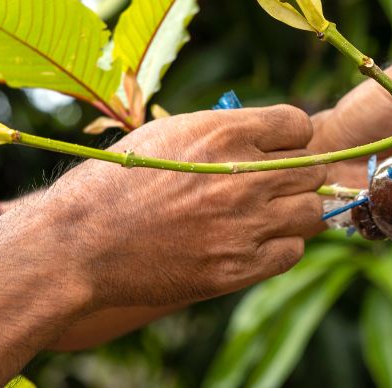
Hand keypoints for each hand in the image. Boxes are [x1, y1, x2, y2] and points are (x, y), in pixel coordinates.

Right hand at [47, 105, 325, 309]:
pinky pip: (292, 251)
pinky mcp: (238, 267)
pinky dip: (280, 246)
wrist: (80, 242)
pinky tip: (252, 242)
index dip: (290, 137)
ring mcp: (244, 224)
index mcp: (225, 133)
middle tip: (270, 185)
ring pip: (311, 211)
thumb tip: (271, 136)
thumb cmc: (121, 181)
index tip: (277, 148)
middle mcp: (243, 176)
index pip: (299, 125)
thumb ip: (226, 130)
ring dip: (292, 211)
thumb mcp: (170, 133)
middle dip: (296, 175)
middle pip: (312, 170)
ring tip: (262, 214)